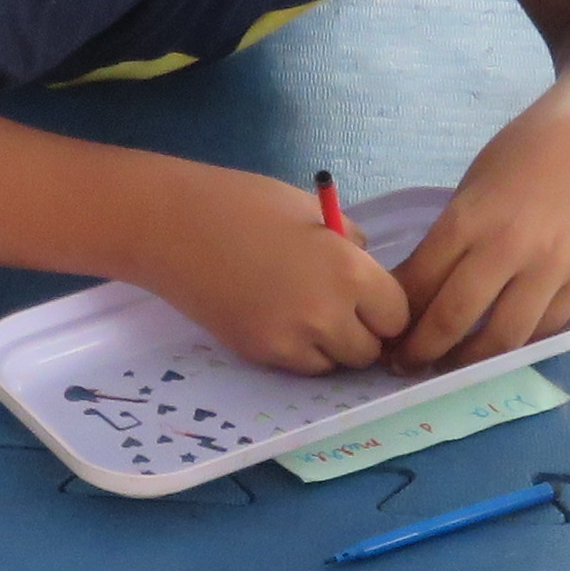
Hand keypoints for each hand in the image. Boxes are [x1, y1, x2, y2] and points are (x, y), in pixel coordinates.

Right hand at [153, 178, 406, 371]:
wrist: (172, 227)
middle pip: (370, 350)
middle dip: (363, 332)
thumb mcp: (313, 211)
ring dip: (332, 346)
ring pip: (335, 364)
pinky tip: (281, 319)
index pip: (397, 315)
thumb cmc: (245, 204)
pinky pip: (301, 367)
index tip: (370, 295)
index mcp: (350, 272)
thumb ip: (349, 243)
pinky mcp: (260, 355)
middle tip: (341, 307)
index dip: (386, 306)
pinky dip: (301, 351)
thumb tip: (367, 268)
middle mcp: (327, 315)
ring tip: (307, 312)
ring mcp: (291, 341)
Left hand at [386, 106, 569, 372]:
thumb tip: (416, 292)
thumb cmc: (521, 154)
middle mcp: (510, 249)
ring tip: (448, 364)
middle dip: (421, 350)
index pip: (420, 284)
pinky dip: (516, 342)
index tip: (384, 333)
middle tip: (405, 363)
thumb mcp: (469, 190)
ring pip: (501, 338)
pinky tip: (495, 343)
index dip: (396, 316)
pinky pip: (543, 330)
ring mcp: (552, 269)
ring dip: (467, 360)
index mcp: (470, 219)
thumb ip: (448, 241)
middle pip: (453, 320)